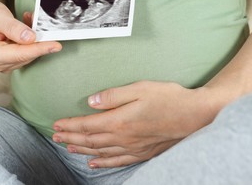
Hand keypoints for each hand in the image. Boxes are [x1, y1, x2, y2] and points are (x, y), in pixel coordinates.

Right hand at [0, 0, 61, 71]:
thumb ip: (14, 28)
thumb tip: (31, 39)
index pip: (20, 54)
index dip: (39, 49)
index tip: (56, 45)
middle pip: (26, 56)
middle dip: (38, 41)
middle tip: (44, 24)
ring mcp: (2, 64)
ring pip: (28, 54)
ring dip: (34, 39)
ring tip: (30, 19)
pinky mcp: (9, 61)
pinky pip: (26, 52)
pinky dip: (30, 41)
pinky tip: (28, 27)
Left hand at [53, 81, 215, 167]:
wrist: (195, 115)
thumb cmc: (168, 98)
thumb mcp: (140, 89)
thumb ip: (113, 96)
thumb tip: (91, 102)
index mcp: (119, 121)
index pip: (87, 125)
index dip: (70, 125)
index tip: (57, 124)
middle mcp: (123, 138)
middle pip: (90, 139)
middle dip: (70, 137)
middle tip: (56, 136)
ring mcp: (132, 148)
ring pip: (99, 151)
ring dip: (81, 149)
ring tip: (67, 147)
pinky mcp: (141, 153)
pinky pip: (116, 161)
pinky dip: (102, 162)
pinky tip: (93, 163)